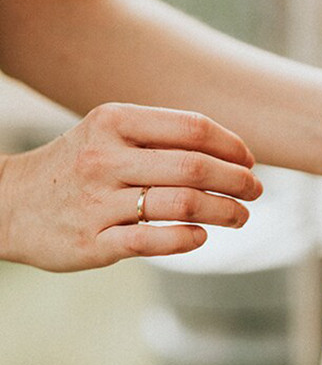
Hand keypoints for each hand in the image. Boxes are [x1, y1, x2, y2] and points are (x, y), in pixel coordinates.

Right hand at [0, 102, 261, 270]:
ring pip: (182, 205)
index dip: (231, 147)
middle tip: (255, 192)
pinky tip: (203, 237)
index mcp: (113, 122)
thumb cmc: (76, 170)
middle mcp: (106, 158)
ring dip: (224, 212)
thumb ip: (159, 138)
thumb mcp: (107, 136)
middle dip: (236, 182)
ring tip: (240, 217)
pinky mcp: (96, 242)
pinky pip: (155, 241)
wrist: (9, 204)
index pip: (191, 128)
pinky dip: (188, 238)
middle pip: (194, 167)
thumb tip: (226, 152)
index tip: (249, 161)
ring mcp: (100, 202)